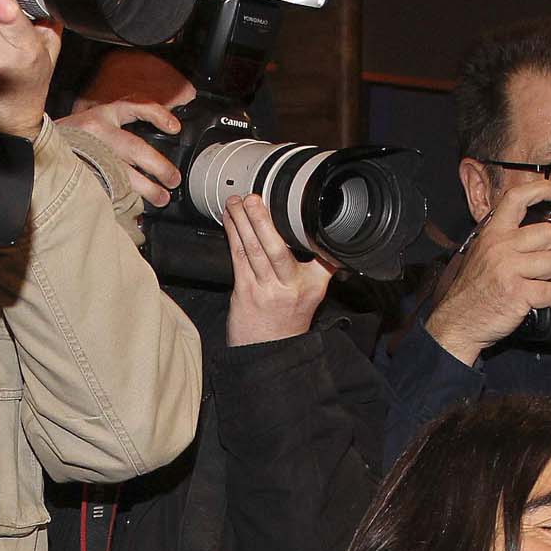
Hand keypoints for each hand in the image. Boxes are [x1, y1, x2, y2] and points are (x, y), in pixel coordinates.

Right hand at [62, 98, 183, 207]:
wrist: (30, 146)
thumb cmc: (67, 139)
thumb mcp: (90, 123)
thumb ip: (115, 129)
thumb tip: (150, 150)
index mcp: (100, 117)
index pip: (133, 107)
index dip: (157, 115)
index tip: (175, 127)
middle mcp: (95, 133)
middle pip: (135, 148)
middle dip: (159, 166)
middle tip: (173, 180)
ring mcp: (87, 155)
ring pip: (123, 173)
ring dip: (146, 188)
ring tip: (160, 198)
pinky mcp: (79, 175)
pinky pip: (106, 189)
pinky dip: (123, 199)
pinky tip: (134, 208)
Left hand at [222, 194, 331, 345]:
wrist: (270, 352)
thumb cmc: (288, 321)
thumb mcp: (314, 295)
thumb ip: (319, 266)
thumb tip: (321, 238)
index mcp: (313, 284)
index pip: (320, 254)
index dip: (314, 233)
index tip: (306, 210)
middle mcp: (290, 286)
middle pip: (276, 247)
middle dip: (263, 220)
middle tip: (254, 198)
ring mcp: (265, 290)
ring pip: (253, 249)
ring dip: (242, 222)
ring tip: (237, 202)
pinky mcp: (245, 292)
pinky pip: (238, 257)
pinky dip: (233, 235)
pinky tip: (229, 219)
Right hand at [422, 173, 550, 363]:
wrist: (458, 322)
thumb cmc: (473, 291)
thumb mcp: (481, 254)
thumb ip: (504, 238)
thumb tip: (535, 228)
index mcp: (493, 234)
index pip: (518, 198)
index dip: (543, 189)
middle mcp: (500, 247)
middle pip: (550, 233)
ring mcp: (508, 269)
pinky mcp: (518, 293)